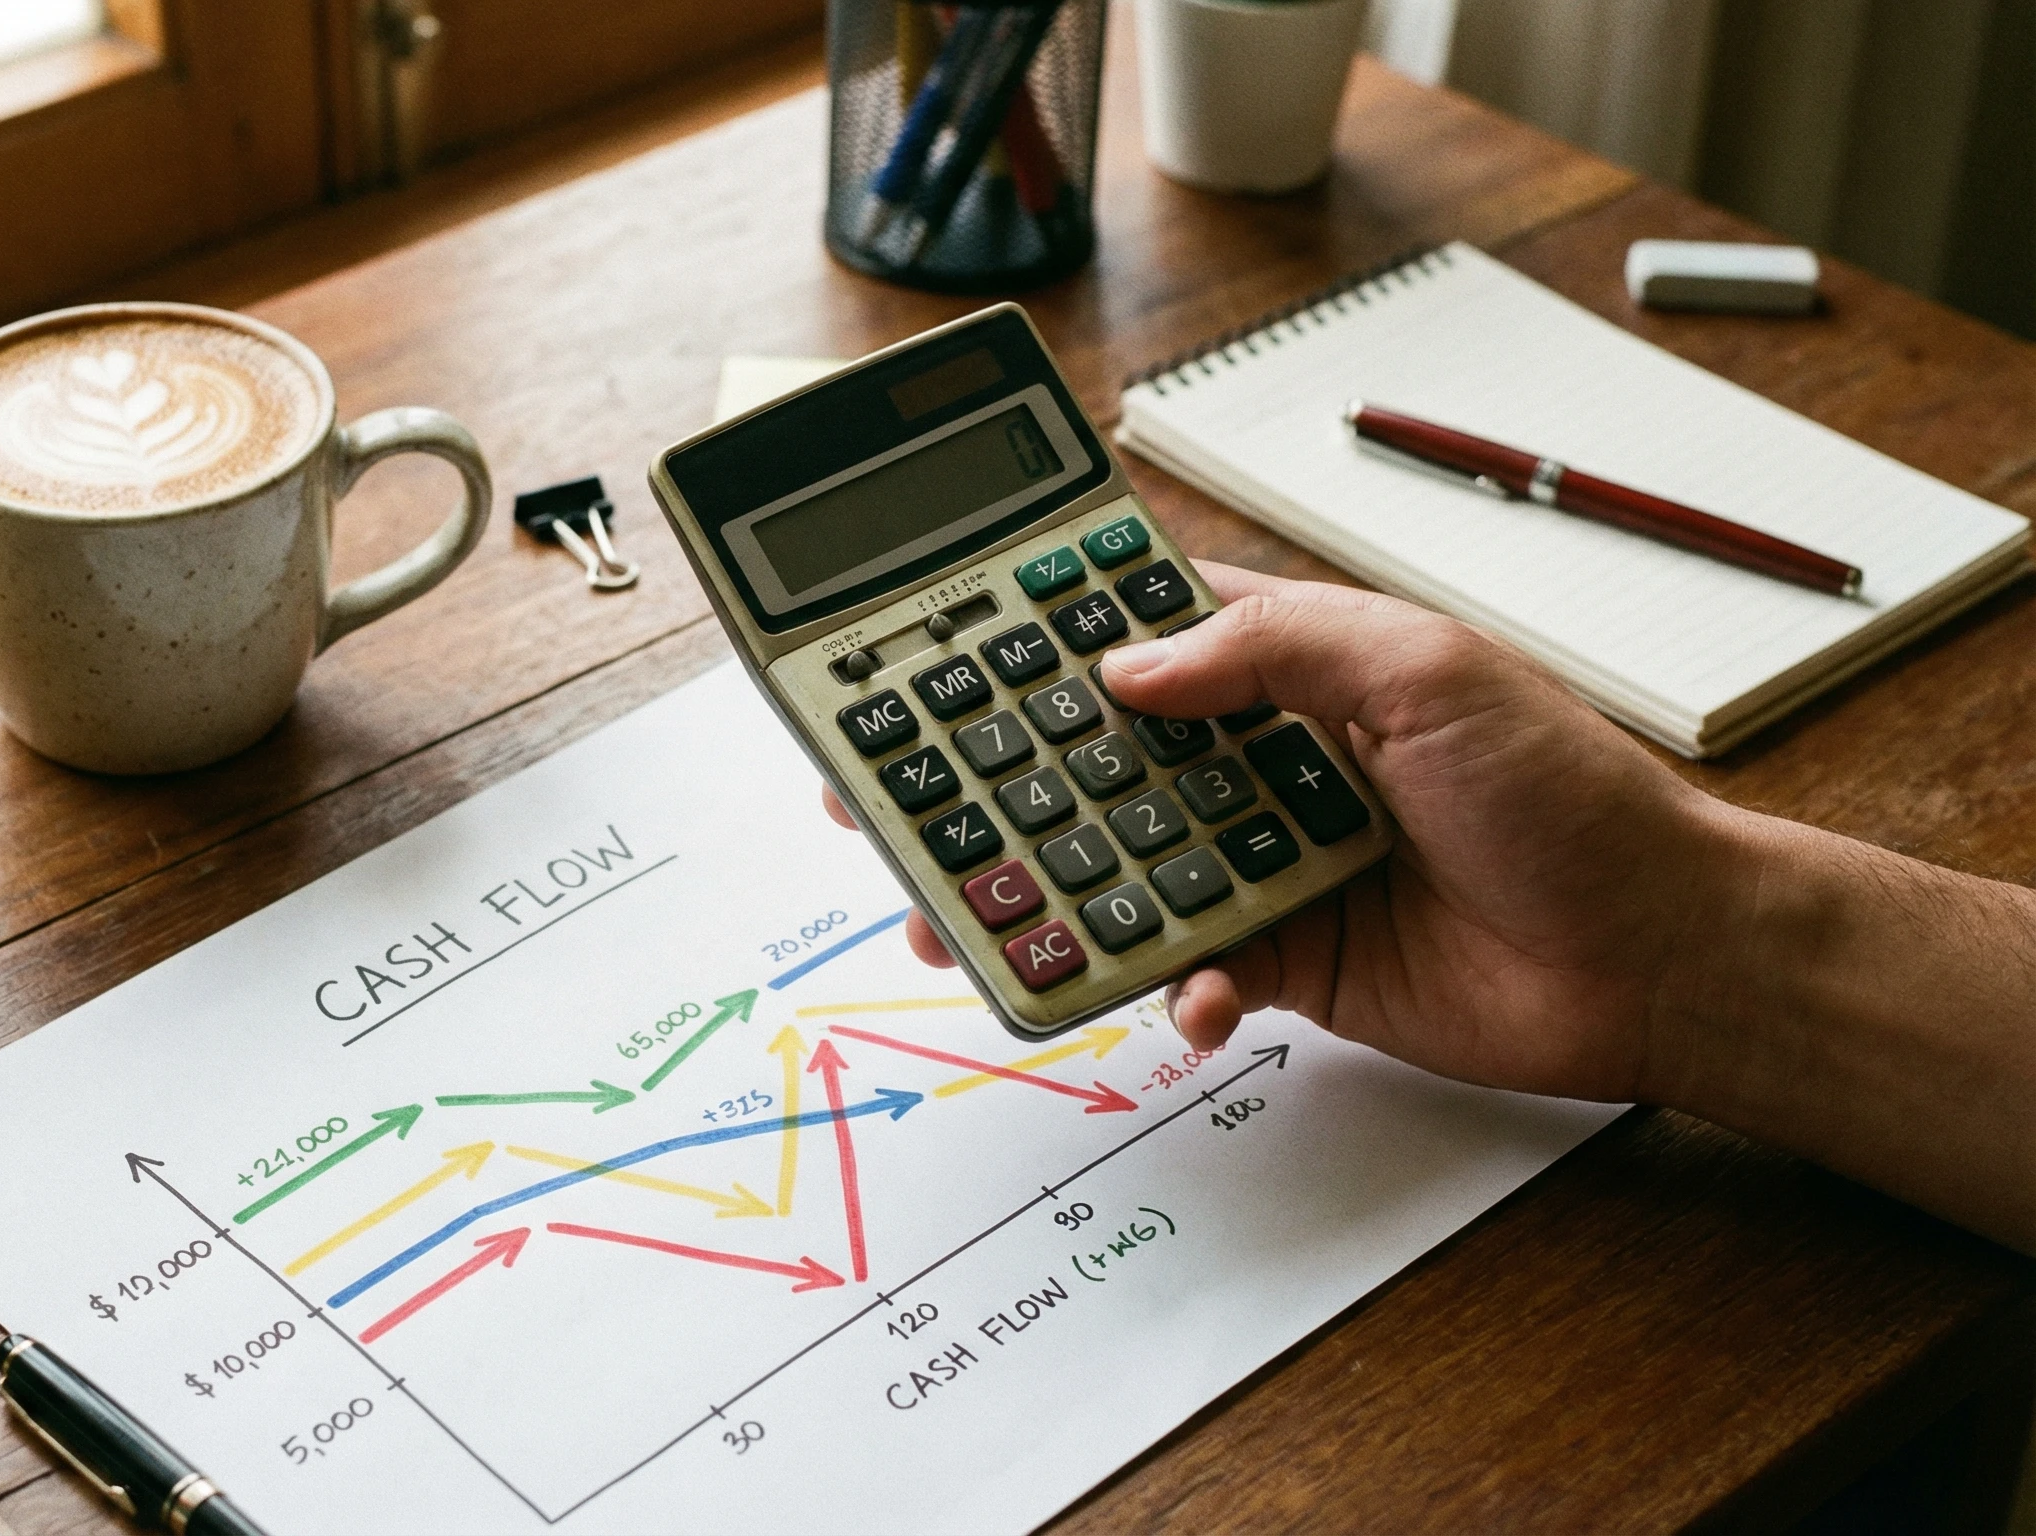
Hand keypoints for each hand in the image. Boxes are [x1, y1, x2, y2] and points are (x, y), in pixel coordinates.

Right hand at [827, 563, 1741, 1103]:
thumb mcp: (1425, 672)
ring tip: (964, 924)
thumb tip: (1126, 669)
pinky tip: (1191, 1001)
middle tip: (883, 796)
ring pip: (1114, 871)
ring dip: (1041, 896)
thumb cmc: (1570, 795)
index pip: (1135, 626)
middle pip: (1090, 757)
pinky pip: (1189, 974)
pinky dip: (1175, 994)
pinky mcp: (1286, 962)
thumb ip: (1271, 649)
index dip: (1031, 630)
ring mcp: (1264, 861)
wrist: (1657, 958)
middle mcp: (1260, 759)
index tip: (927, 641)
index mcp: (1291, 663)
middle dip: (988, 776)